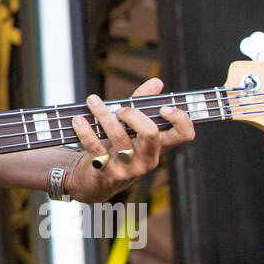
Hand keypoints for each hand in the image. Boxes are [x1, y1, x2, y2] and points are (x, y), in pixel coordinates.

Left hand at [63, 78, 194, 202]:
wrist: (95, 181)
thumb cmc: (116, 149)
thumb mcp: (131, 129)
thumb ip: (143, 104)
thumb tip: (157, 82)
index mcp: (159, 146)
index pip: (184, 135)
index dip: (180, 119)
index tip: (164, 107)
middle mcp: (148, 159)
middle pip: (151, 133)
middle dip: (133, 114)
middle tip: (119, 108)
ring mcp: (129, 169)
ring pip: (119, 137)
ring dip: (103, 115)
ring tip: (92, 102)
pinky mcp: (108, 174)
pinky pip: (96, 148)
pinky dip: (85, 131)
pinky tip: (78, 120)